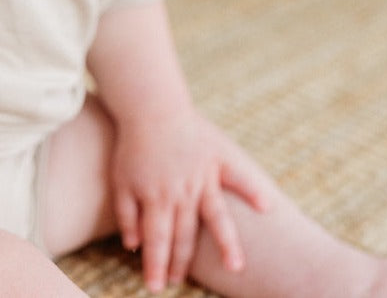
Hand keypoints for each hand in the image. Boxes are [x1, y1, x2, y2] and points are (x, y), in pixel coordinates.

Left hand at [111, 106, 269, 291]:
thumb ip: (126, 214)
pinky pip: (237, 175)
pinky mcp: (216, 159)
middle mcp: (182, 191)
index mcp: (156, 197)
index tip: (156, 287)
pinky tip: (266, 205)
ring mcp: (202, 176)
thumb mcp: (120, 180)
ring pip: (215, 215)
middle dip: (180, 263)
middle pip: (183, 235)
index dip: (156, 265)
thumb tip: (133, 246)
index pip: (157, 240)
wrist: (150, 107)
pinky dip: (251, 189)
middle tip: (178, 284)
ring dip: (226, 243)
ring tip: (236, 266)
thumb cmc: (133, 146)